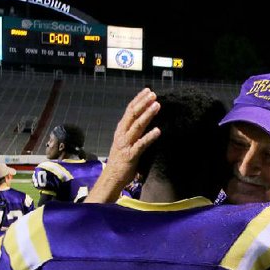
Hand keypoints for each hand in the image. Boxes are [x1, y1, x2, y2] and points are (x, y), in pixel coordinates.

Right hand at [85, 89, 160, 203]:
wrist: (111, 178)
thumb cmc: (120, 161)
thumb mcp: (125, 142)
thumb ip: (132, 133)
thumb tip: (143, 122)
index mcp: (121, 130)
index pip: (129, 110)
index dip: (138, 100)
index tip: (148, 91)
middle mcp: (122, 134)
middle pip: (133, 114)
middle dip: (143, 103)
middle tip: (154, 94)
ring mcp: (126, 144)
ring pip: (137, 126)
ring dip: (148, 115)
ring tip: (157, 106)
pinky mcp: (131, 155)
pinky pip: (141, 144)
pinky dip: (150, 137)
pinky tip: (158, 131)